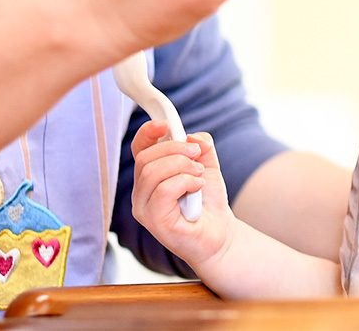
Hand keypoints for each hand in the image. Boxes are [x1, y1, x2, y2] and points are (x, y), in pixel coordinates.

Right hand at [131, 122, 232, 268]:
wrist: (220, 234)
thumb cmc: (208, 202)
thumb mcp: (207, 166)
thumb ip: (201, 146)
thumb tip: (191, 136)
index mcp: (149, 176)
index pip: (138, 148)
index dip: (148, 132)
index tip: (167, 124)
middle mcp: (141, 192)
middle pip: (145, 157)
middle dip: (175, 149)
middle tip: (197, 155)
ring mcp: (144, 208)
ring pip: (152, 172)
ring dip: (182, 165)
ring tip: (199, 174)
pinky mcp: (155, 221)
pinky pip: (163, 190)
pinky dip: (185, 182)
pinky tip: (198, 187)